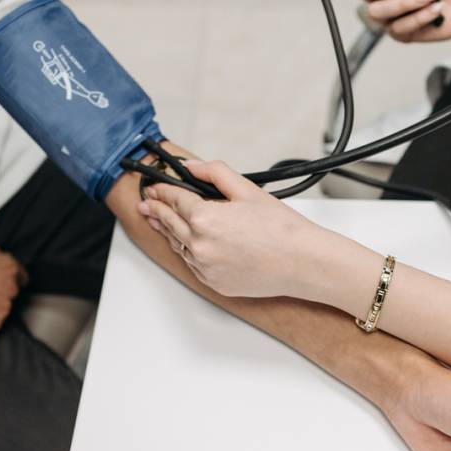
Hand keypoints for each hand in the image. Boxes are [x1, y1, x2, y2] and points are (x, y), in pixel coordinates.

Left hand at [136, 160, 334, 297]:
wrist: (303, 263)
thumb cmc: (282, 229)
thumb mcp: (247, 190)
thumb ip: (215, 173)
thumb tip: (191, 167)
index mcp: (205, 219)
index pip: (175, 200)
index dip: (163, 191)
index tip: (156, 187)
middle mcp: (200, 246)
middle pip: (170, 224)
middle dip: (157, 211)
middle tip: (147, 204)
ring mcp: (206, 268)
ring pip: (179, 246)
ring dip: (169, 232)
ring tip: (160, 222)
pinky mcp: (215, 283)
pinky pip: (194, 265)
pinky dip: (188, 252)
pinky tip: (188, 244)